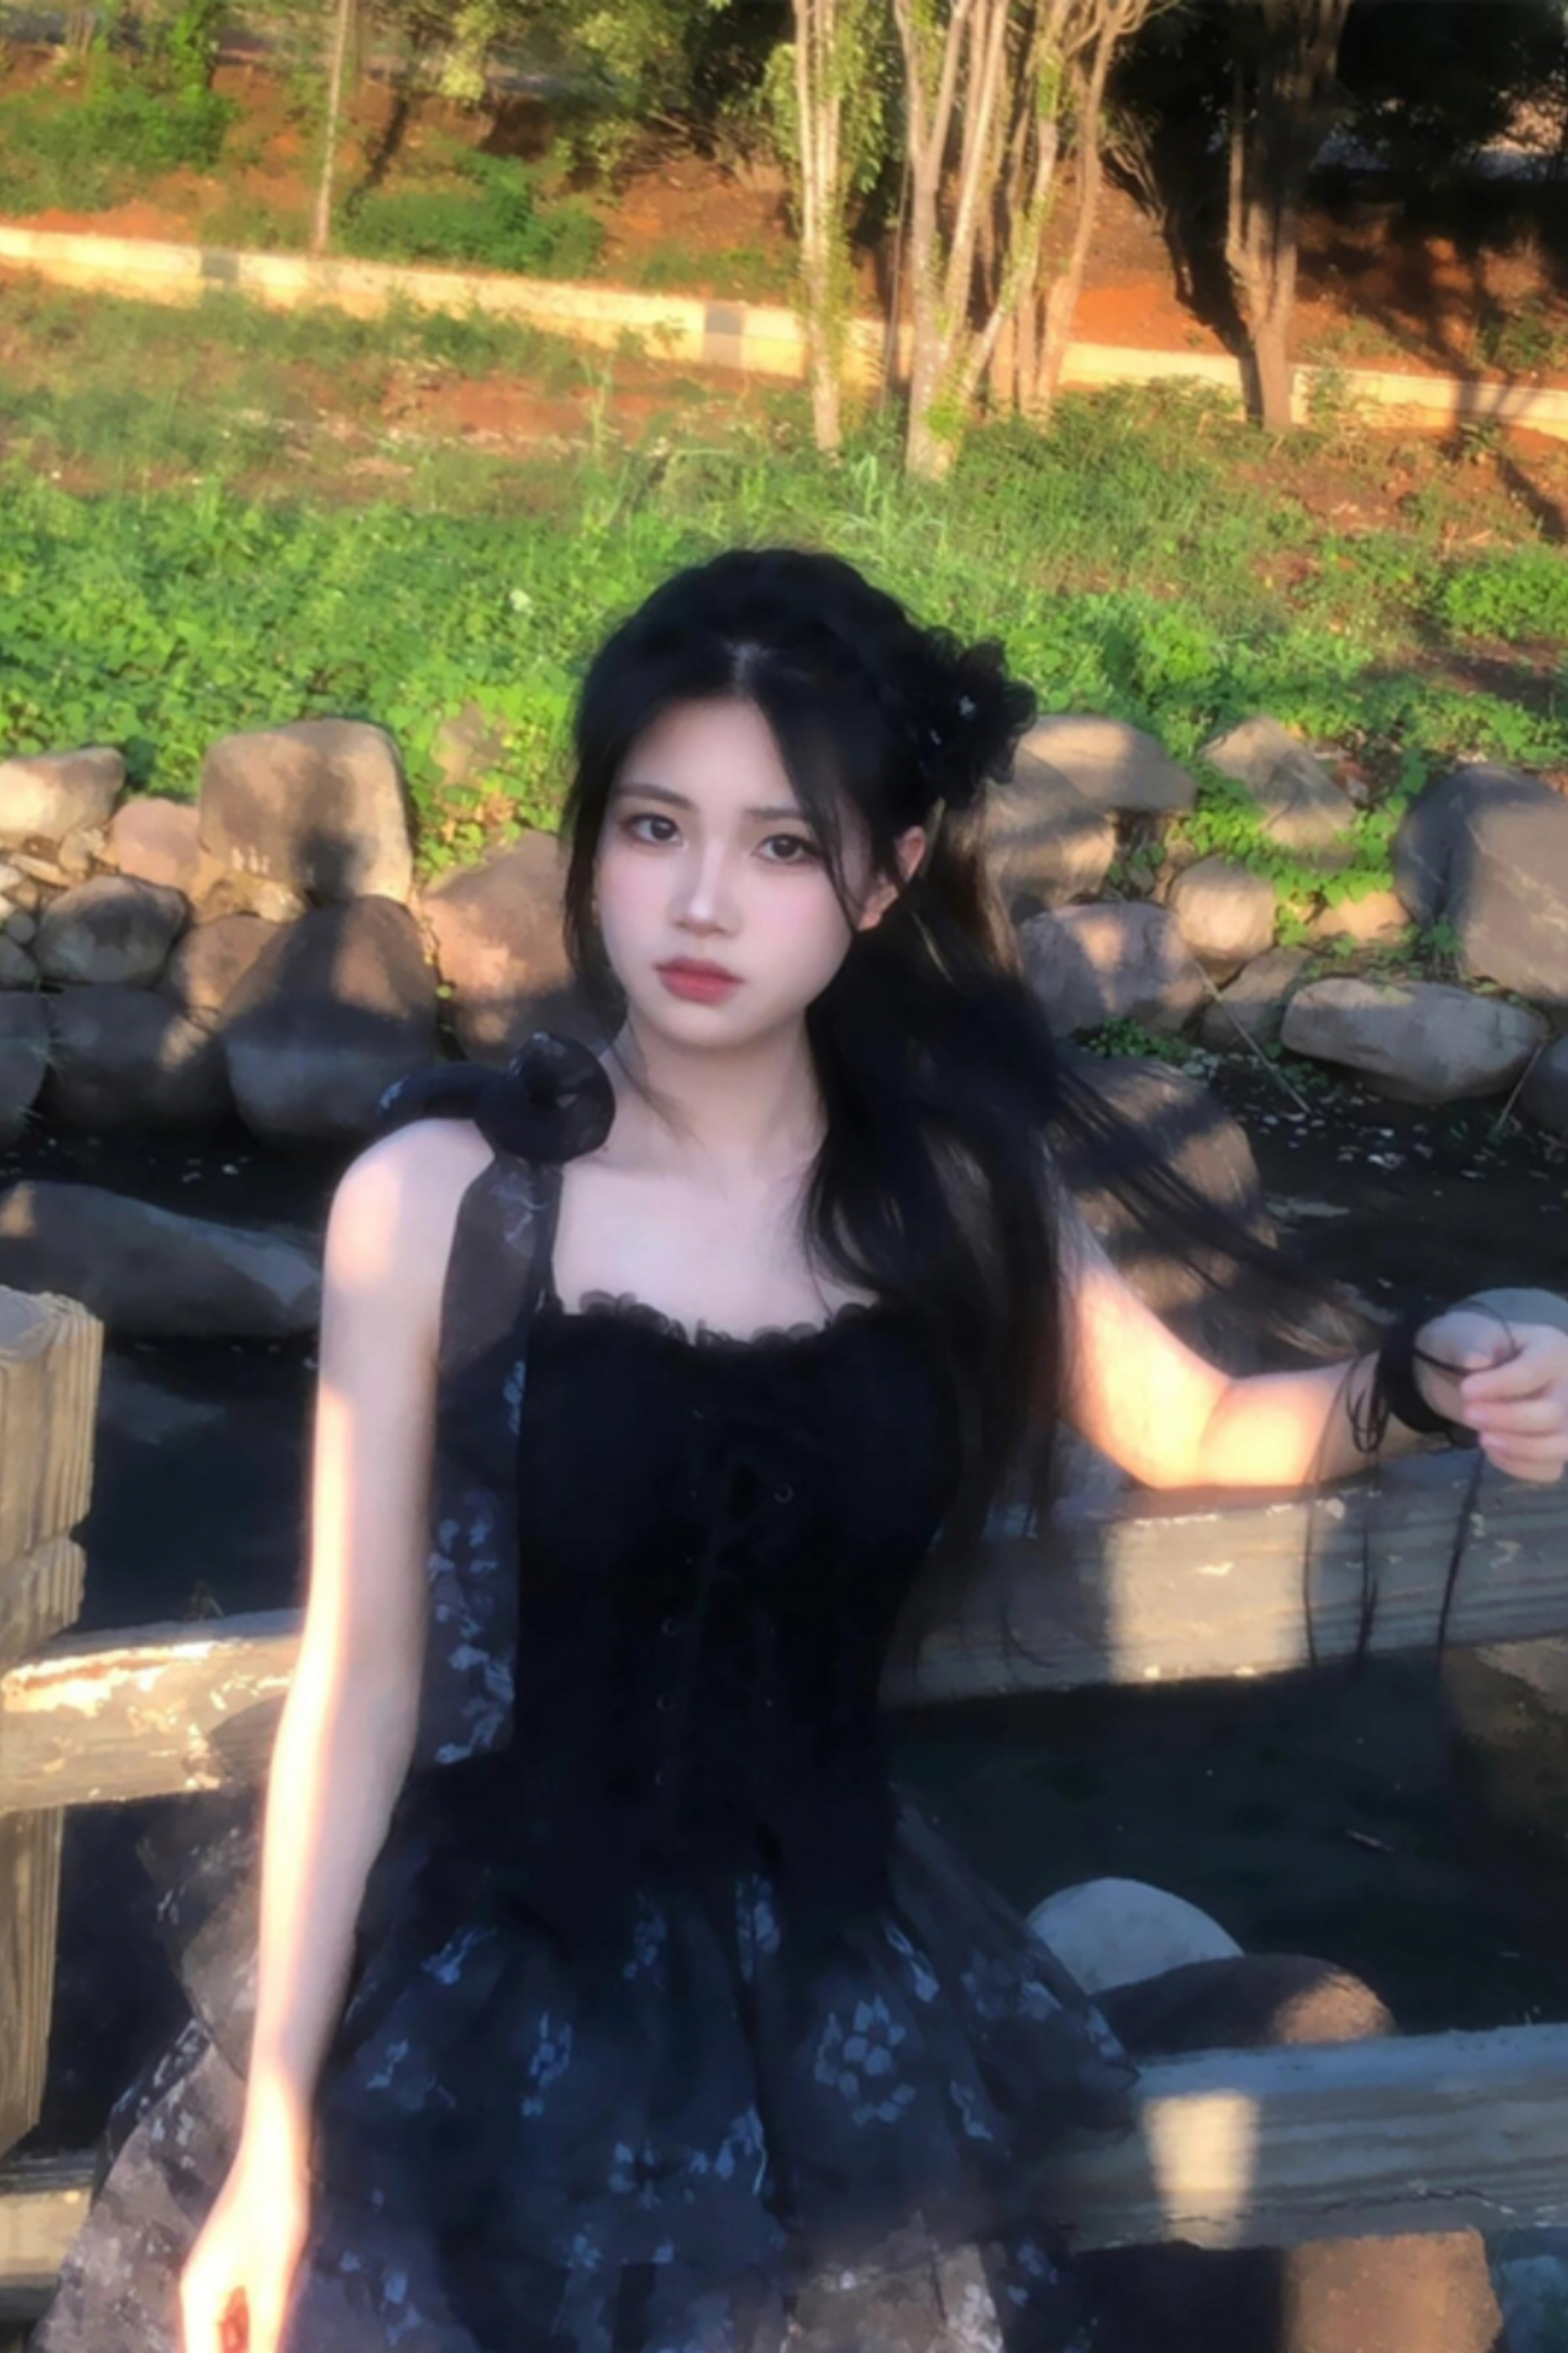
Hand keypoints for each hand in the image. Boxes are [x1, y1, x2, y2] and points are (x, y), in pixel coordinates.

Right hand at [179, 2127, 310, 2352]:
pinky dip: (253, 2322)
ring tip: (276, 2341)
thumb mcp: (273, 2280)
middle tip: (274, 2347)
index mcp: (197, 2297)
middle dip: (237, 2351)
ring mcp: (216, 2272)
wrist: (276, 2149)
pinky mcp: (235, 2259)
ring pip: (225, 2327)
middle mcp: (198, 2289)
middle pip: (210, 2343)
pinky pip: (238, 2306)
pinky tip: (275, 2327)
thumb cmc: (273, 2212)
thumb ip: (266, 2333)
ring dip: (245, 2340)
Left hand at [1414, 1306, 1567, 1482]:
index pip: (1535, 1372)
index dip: (1501, 1385)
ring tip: (1482, 1438)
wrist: (1463, 1375)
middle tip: (1469, 1413)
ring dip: (1517, 1447)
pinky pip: (1548, 1469)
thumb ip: (1471, 1343)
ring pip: (1560, 1446)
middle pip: (1554, 1414)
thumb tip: (1477, 1360)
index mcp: (1552, 1349)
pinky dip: (1518, 1466)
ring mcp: (1566, 1420)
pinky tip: (1493, 1450)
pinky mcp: (1554, 1449)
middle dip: (1507, 1419)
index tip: (1466, 1390)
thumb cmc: (1471, 1349)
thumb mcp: (1465, 1335)